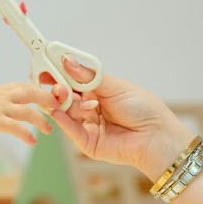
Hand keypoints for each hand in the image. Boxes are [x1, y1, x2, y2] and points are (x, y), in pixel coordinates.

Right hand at [0, 82, 61, 145]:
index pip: (22, 85)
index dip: (36, 89)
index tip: (44, 93)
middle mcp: (1, 97)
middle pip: (32, 93)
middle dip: (47, 99)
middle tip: (58, 106)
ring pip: (29, 111)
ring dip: (42, 120)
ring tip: (49, 129)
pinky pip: (17, 127)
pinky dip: (27, 134)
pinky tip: (33, 141)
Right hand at [49, 59, 185, 174]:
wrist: (156, 136)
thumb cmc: (142, 108)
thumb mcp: (114, 86)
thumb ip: (88, 76)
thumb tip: (67, 60)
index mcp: (98, 92)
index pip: (73, 81)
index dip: (60, 73)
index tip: (46, 65)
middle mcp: (91, 108)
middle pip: (66, 96)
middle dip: (58, 87)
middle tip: (50, 80)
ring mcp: (88, 126)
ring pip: (66, 111)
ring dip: (62, 102)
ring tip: (61, 93)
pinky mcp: (87, 142)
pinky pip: (70, 130)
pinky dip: (62, 119)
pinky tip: (57, 110)